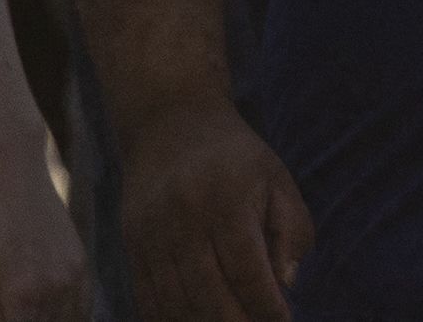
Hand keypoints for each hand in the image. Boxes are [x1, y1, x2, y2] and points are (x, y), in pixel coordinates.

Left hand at [0, 129, 89, 321]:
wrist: (14, 164)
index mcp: (22, 291)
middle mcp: (54, 287)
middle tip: (7, 311)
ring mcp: (73, 273)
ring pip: (68, 319)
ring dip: (48, 321)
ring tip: (26, 310)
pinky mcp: (81, 261)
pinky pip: (82, 302)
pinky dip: (72, 315)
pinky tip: (55, 314)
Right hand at [122, 97, 311, 321]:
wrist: (170, 121)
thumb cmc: (236, 156)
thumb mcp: (277, 179)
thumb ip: (291, 231)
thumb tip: (286, 283)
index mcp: (227, 200)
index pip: (247, 270)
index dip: (266, 306)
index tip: (282, 321)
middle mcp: (185, 219)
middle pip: (209, 294)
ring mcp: (152, 233)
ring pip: (176, 302)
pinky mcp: (130, 243)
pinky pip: (146, 296)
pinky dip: (169, 317)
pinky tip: (193, 320)